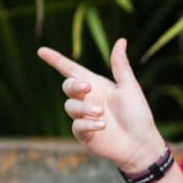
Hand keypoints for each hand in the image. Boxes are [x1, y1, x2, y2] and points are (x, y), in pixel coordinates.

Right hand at [37, 38, 164, 172]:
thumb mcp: (129, 87)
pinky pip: (77, 126)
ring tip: (102, 112)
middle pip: (68, 86)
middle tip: (87, 87)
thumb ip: (120, 65)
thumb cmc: (137, 113)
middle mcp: (87, 99)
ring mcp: (83, 117)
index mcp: (96, 84)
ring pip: (71, 106)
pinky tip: (102, 125)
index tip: (41, 50)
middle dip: (74, 85)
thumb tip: (121, 40)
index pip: (71, 69)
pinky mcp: (84, 134)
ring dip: (84, 107)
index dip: (56, 60)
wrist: (141, 142)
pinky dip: (87, 124)